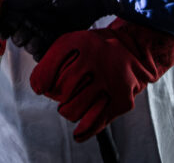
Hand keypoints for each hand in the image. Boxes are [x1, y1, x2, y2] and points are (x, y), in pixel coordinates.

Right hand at [0, 0, 119, 60]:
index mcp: (28, 7)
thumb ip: (24, 1)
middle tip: (28, 32)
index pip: (9, 19)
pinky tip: (45, 48)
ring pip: (29, 46)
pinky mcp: (56, 42)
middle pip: (17, 35)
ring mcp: (45, 32)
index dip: (4, 26)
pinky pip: (43, 53)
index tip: (4, 32)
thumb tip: (2, 5)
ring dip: (31, 45)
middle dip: (19, 36)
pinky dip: (41, 54)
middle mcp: (34, 21)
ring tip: (39, 39)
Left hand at [29, 18, 173, 141]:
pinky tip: (79, 131)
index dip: (39, 81)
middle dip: (55, 97)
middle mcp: (98, 59)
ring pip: (74, 110)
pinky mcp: (122, 99)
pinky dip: (83, 130)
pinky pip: (95, 123)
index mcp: (82, 43)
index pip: (49, 68)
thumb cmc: (96, 48)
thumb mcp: (74, 41)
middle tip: (59, 94)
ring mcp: (112, 80)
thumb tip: (37, 86)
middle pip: (61, 92)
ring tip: (71, 105)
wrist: (135, 48)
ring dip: (67, 111)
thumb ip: (54, 59)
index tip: (40, 87)